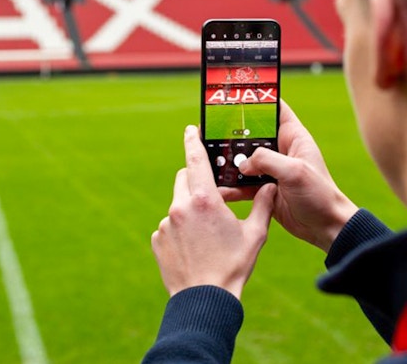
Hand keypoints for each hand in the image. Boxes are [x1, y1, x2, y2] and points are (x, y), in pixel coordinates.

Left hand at [151, 125, 276, 299]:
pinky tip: (194, 247)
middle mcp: (180, 206)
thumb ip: (262, 206)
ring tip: (206, 233)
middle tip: (212, 195)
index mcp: (204, 199)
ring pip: (178, 204)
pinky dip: (180, 229)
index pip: (195, 159)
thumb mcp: (254, 234)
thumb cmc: (233, 266)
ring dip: (190, 209)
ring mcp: (166, 223)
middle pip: (184, 179)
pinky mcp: (157, 239)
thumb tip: (271, 187)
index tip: (190, 129)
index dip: (192, 141)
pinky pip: (169, 225)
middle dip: (196, 180)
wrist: (205, 300)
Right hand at [220, 100, 357, 252]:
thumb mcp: (294, 171)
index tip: (235, 95)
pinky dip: (231, 185)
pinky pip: (242, 183)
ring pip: (243, 159)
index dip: (257, 99)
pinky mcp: (264, 188)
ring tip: (209, 159)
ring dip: (228, 161)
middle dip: (232, 133)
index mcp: (293, 136)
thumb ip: (266, 160)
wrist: (325, 228)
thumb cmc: (319, 194)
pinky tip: (218, 187)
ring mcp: (271, 169)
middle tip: (210, 130)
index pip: (274, 108)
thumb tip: (242, 163)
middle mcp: (280, 149)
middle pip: (251, 134)